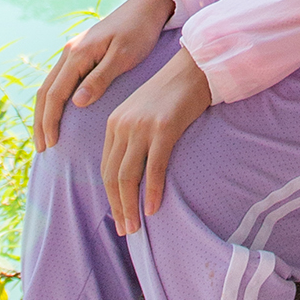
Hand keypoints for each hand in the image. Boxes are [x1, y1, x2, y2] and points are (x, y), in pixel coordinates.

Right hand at [32, 0, 173, 149]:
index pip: (55, 94)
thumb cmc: (139, 32)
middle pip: (45, 92)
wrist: (145, 7)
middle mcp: (69, 52)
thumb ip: (100, 79)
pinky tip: (56, 114)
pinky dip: (52, 100)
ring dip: (43, 113)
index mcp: (77, 54)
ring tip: (45, 137)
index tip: (50, 144)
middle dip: (41, 122)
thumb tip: (76, 103)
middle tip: (42, 148)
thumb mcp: (124, 56)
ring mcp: (71, 52)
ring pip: (48, 86)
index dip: (50, 121)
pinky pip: (57, 80)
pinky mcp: (78, 53)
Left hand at [101, 48, 211, 232]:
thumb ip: (133, 138)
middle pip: (113, 175)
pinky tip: (154, 208)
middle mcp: (122, 125)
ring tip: (135, 227)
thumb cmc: (173, 95)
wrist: (194, 69)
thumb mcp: (143, 114)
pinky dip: (153, 190)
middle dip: (117, 207)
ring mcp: (142, 127)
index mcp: (114, 123)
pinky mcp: (163, 128)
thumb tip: (133, 174)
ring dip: (130, 205)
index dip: (110, 196)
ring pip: (129, 175)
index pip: (106, 168)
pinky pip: (154, 167)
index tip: (119, 216)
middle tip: (125, 230)